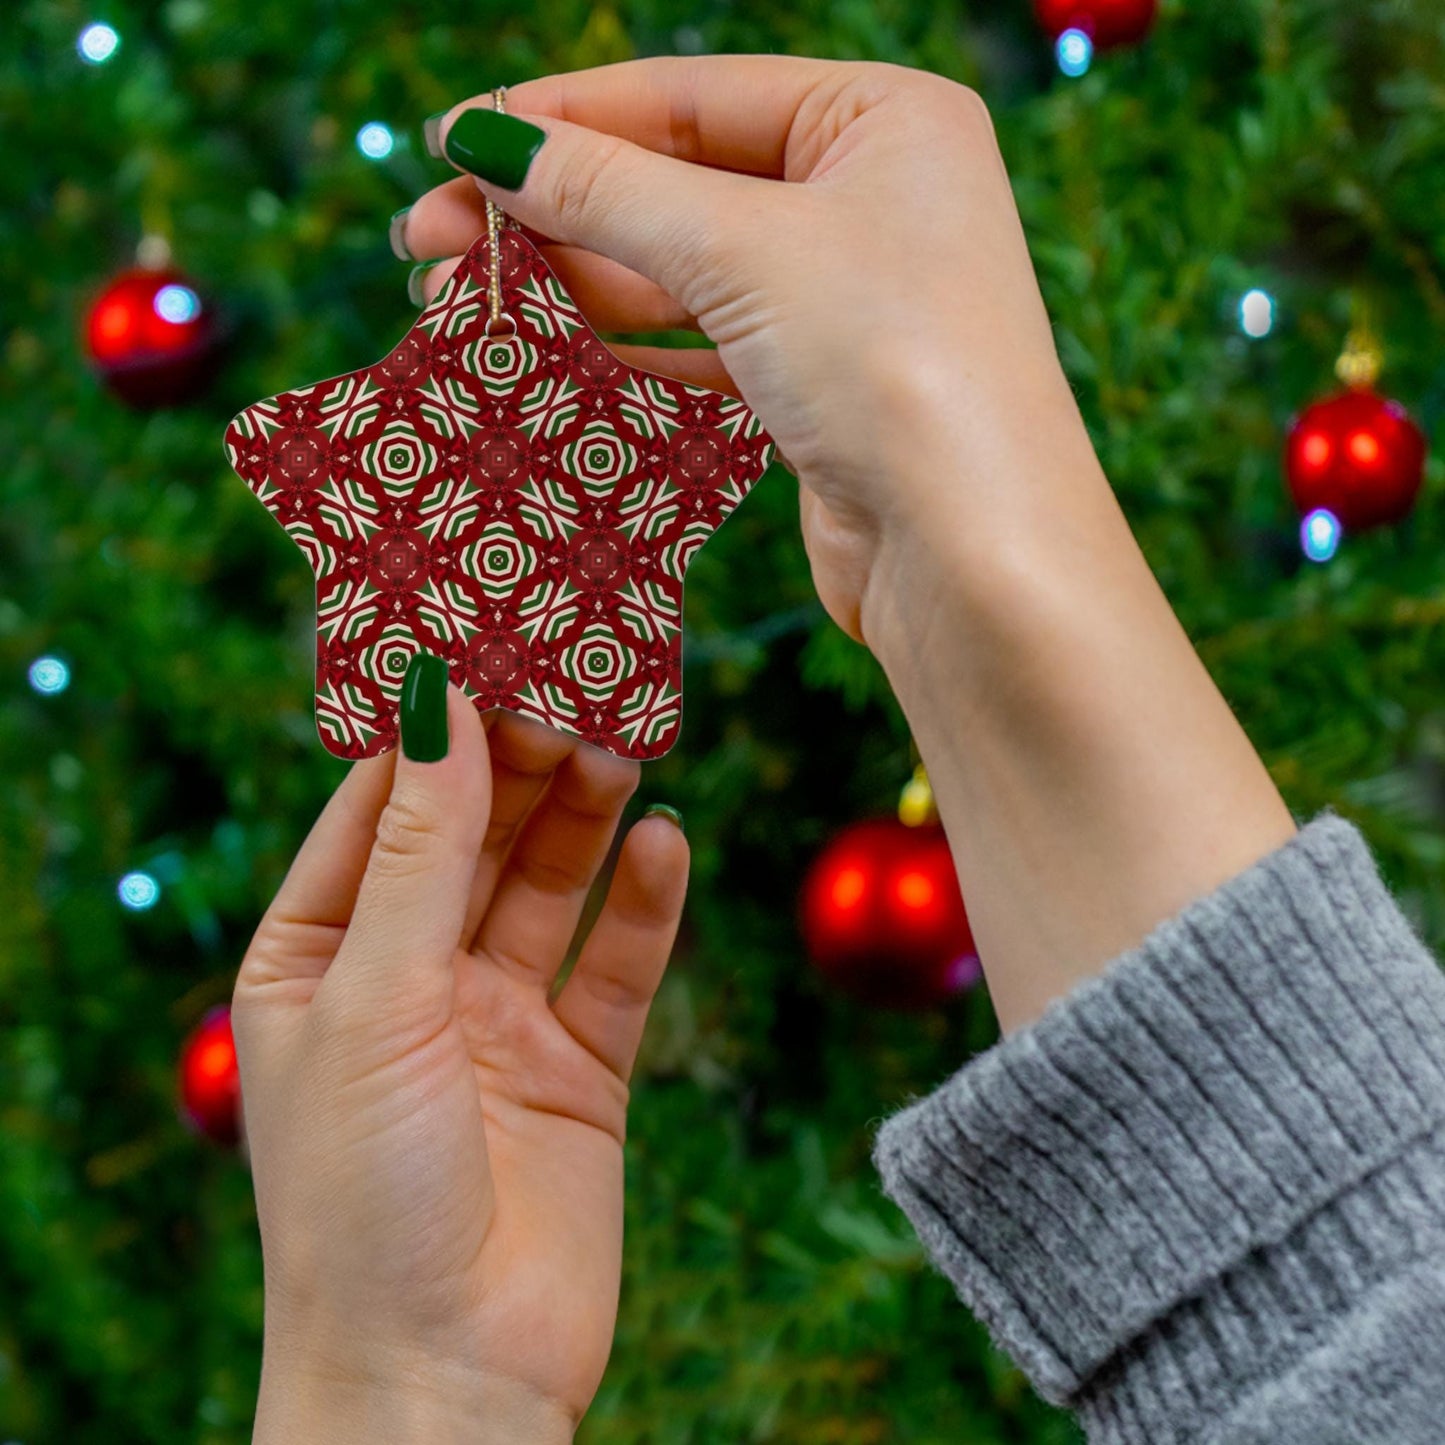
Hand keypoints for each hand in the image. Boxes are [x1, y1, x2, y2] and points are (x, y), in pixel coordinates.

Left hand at [233, 671, 687, 1441]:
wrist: (446, 1381)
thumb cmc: (362, 1197)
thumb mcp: (377, 998)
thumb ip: (420, 849)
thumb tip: (438, 698)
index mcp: (320, 956)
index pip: (378, 805)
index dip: (432, 723)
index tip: (487, 636)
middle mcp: (409, 977)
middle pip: (475, 833)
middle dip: (522, 758)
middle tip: (577, 679)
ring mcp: (498, 1020)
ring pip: (550, 884)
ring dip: (585, 815)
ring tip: (624, 743)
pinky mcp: (579, 1067)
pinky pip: (617, 964)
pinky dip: (644, 904)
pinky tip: (667, 844)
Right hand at [401, 58, 1294, 1030]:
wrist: (975, 557)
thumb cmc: (895, 368)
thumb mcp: (741, 252)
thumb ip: (607, 191)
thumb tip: (486, 140)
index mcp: (881, 120)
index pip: (689, 95)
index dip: (562, 119)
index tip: (452, 143)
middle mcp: (870, 200)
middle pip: (676, 185)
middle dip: (550, 212)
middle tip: (427, 241)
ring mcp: (846, 300)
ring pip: (680, 275)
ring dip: (571, 286)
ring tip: (457, 301)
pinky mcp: (820, 390)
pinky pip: (702, 350)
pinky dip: (623, 352)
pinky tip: (541, 357)